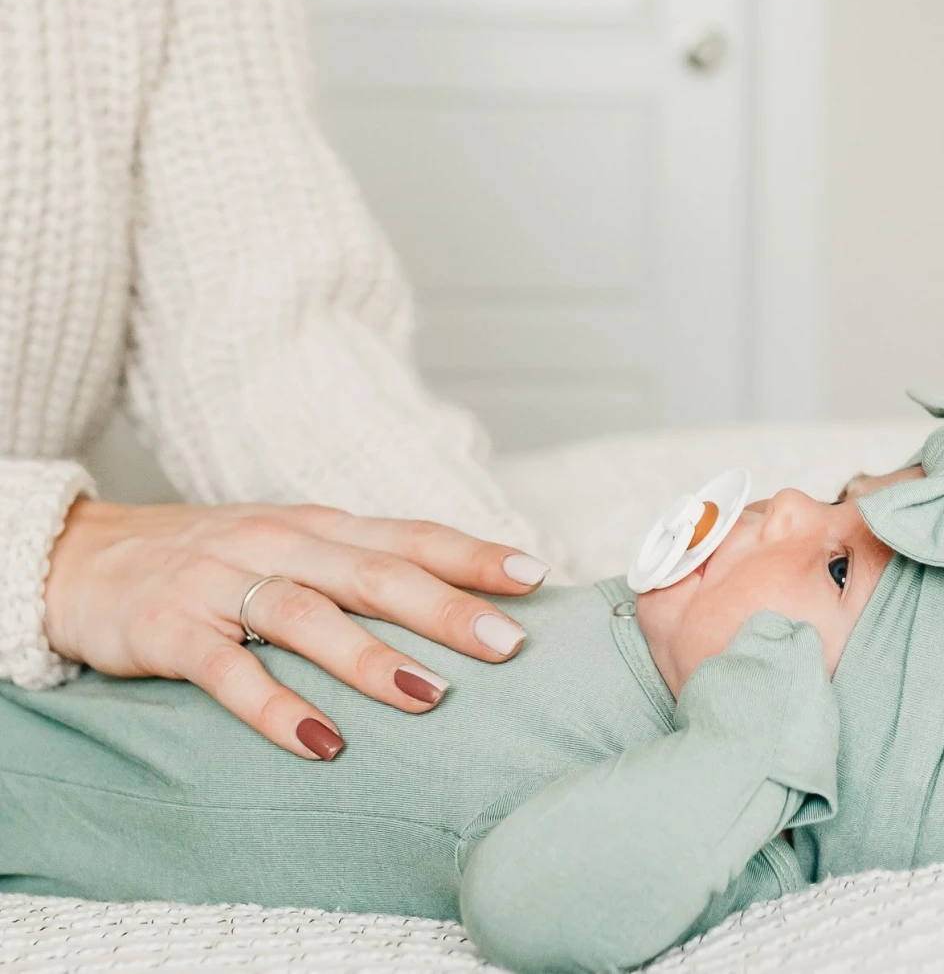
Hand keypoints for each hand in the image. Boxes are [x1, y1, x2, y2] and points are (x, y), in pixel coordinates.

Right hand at [43, 498, 548, 758]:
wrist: (84, 554)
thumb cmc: (216, 559)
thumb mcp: (294, 547)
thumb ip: (363, 568)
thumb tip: (458, 603)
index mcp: (321, 526)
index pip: (411, 535)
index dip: (473, 554)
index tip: (536, 575)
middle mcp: (282, 543)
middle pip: (376, 573)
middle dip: (447, 608)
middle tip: (507, 644)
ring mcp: (224, 582)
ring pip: (310, 615)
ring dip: (373, 658)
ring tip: (431, 696)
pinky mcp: (170, 628)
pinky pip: (227, 670)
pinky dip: (275, 706)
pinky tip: (320, 741)